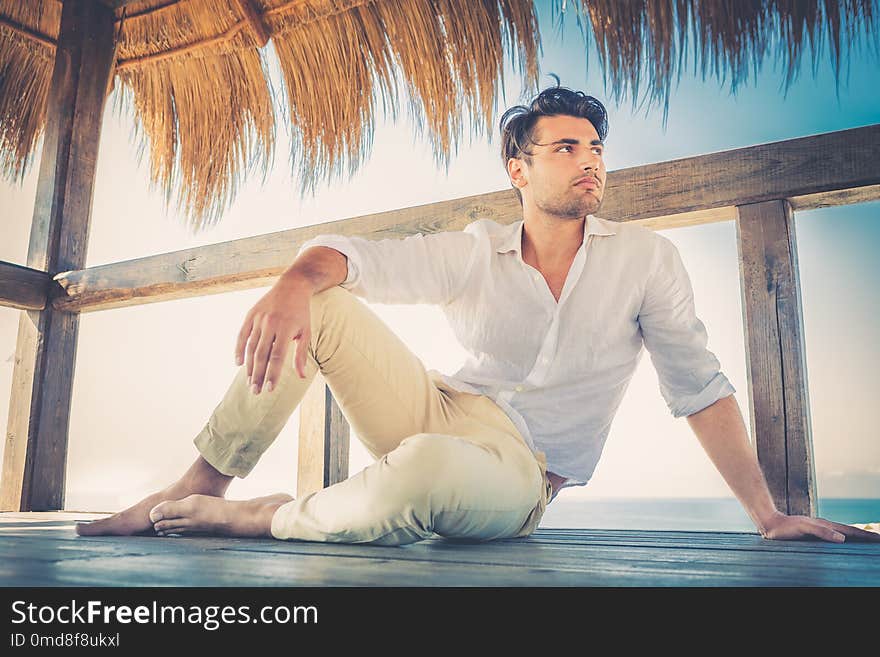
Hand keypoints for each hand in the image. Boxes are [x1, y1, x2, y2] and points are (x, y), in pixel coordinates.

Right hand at [235, 276, 312, 393]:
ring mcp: (258, 319)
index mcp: (286, 328)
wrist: (292, 286)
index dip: (272, 374)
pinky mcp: (250, 315)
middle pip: (261, 355)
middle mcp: (270, 323)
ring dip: (249, 366)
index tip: (270, 389)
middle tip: (256, 391)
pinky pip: (242, 335)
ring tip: (249, 382)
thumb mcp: (306, 332)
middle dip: (258, 375)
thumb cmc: (301, 313)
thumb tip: (301, 376)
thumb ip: (301, 354)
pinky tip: (238, 363)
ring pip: (250, 347)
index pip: (277, 356)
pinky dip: (238, 349)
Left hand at [759, 510, 879, 542]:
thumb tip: (842, 539)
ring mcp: (822, 531)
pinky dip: (847, 541)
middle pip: (852, 533)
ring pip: (845, 535)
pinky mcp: (815, 535)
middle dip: (868, 537)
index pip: (852, 532)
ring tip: (871, 543)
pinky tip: (848, 545)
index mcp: (827, 526)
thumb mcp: (802, 528)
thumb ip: (821, 532)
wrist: (770, 524)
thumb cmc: (785, 528)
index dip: (867, 537)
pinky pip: (836, 538)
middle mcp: (826, 528)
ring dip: (859, 539)